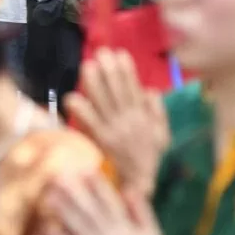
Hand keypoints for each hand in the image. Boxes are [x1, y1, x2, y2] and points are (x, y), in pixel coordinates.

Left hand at [43, 172, 177, 234]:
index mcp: (127, 229)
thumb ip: (142, 210)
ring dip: (62, 211)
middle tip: (58, 176)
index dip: (97, 184)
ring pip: (77, 229)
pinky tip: (47, 227)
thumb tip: (129, 187)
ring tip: (48, 196)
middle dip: (73, 192)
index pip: (110, 201)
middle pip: (89, 211)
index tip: (84, 168)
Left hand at [64, 48, 168, 200]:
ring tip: (88, 66)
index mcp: (142, 116)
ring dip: (95, 83)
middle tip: (101, 53)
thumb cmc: (150, 157)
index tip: (119, 53)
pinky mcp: (102, 141)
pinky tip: (72, 97)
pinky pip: (90, 122)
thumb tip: (149, 90)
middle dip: (110, 69)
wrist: (141, 182)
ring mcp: (114, 130)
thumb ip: (157, 111)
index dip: (127, 70)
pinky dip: (81, 110)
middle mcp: (128, 120)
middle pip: (118, 90)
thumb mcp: (162, 133)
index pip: (134, 88)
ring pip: (104, 102)